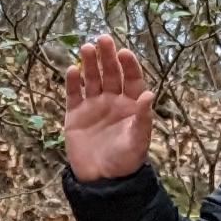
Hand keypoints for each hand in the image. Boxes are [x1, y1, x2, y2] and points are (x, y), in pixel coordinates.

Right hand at [64, 36, 156, 182]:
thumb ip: (143, 118)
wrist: (101, 181)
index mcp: (131, 105)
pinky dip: (72, 83)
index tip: (124, 52)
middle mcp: (113, 101)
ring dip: (89, 63)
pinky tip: (72, 70)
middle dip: (107, 56)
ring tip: (86, 48)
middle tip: (103, 39)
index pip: (131, 79)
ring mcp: (93, 106)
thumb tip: (148, 94)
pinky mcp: (76, 115)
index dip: (128, 64)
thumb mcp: (138, 141)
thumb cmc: (125, 161)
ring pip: (91, 79)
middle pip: (110, 73)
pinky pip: (73, 94)